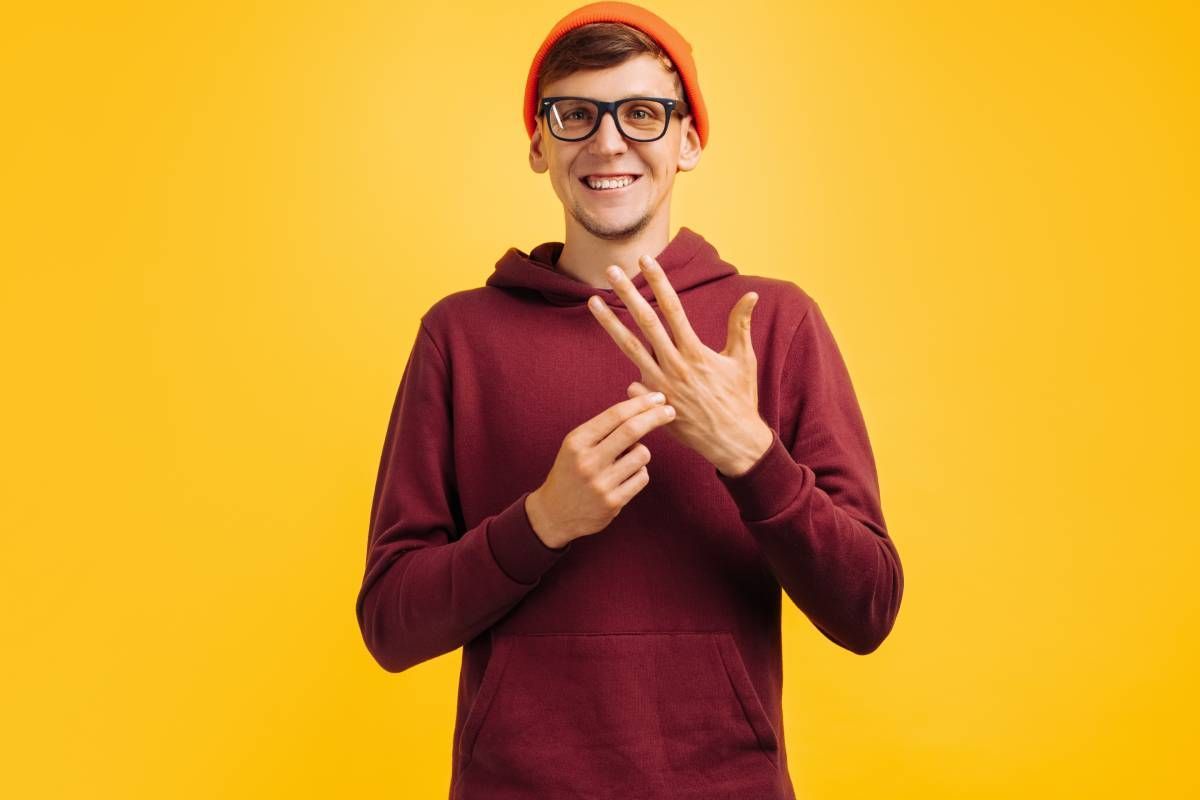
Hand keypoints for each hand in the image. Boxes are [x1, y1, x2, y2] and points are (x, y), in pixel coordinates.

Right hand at [527, 391, 677, 547]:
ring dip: (641, 452)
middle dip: (655, 416)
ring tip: (625, 460)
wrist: (554, 514)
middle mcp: (588, 461)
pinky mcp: (613, 503)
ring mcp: (601, 484)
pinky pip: (642, 477)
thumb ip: (603, 428)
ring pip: (642, 455)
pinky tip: (623, 478)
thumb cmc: (571, 472)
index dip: (640, 403)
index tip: (657, 397)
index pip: (615, 415)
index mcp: (577, 442)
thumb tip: (640, 406)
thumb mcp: (576, 445)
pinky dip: (639, 473)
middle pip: (632, 430)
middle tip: (670, 411)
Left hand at [587, 254, 772, 476]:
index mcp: (696, 351)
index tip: (645, 262)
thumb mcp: (743, 359)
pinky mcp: (655, 404)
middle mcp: (675, 365)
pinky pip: (635, 386)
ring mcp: (662, 385)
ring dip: (609, 324)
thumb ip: (741, 325)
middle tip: (611, 271)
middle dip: (628, 294)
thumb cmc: (740, 398)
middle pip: (646, 322)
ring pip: (630, 349)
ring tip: (592, 302)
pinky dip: (632, 379)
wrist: (734, 442)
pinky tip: (629, 374)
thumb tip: (750, 294)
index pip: (673, 309)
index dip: (659, 283)